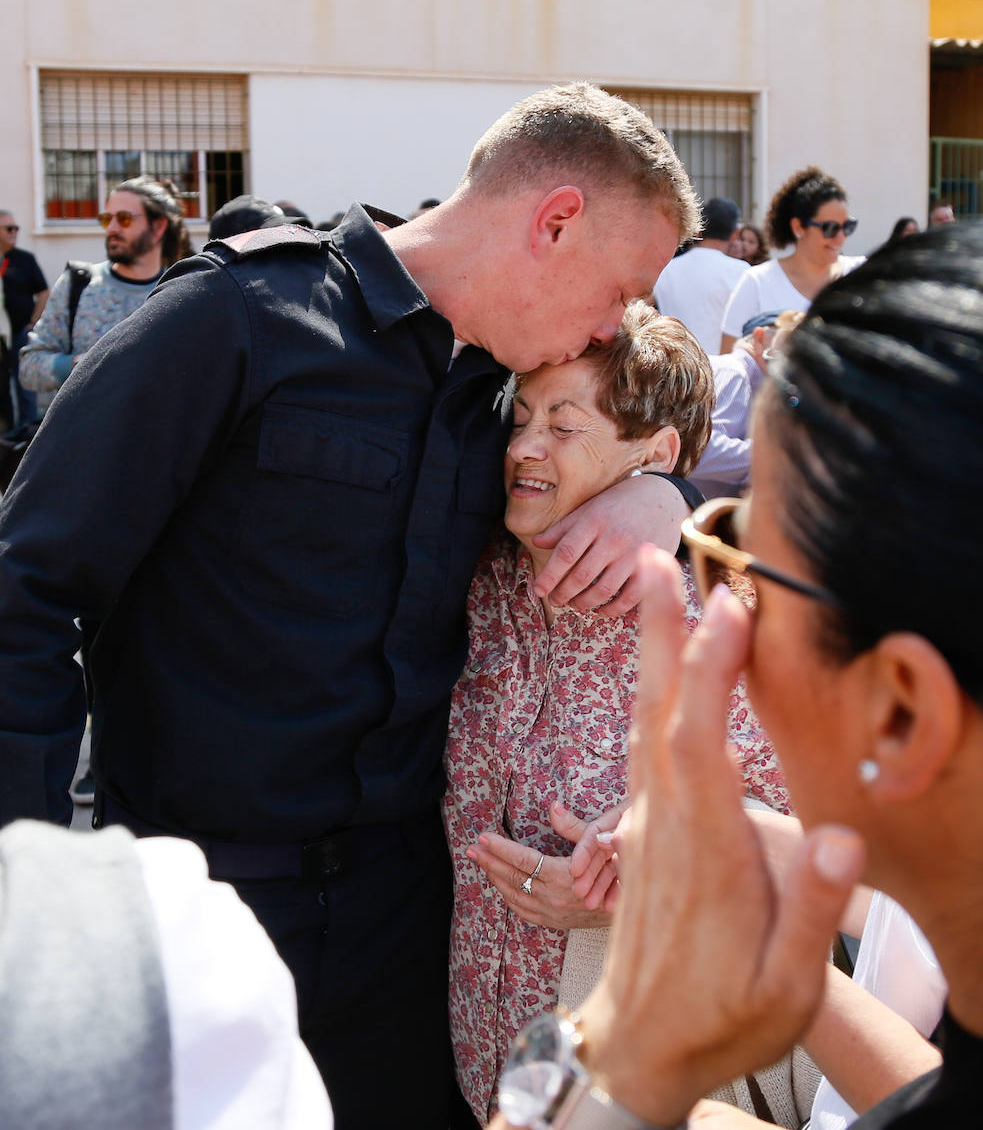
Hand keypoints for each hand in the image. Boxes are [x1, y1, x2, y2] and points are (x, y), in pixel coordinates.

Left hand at [465, 804, 617, 929]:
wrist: (627, 909)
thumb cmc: (614, 870)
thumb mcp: (596, 843)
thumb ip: (572, 826)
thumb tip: (553, 805)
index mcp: (561, 876)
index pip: (522, 859)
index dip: (500, 848)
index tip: (482, 837)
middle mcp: (552, 897)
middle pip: (512, 876)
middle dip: (489, 861)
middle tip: (471, 848)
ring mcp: (551, 912)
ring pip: (513, 894)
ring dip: (495, 878)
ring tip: (481, 862)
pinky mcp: (553, 922)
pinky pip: (522, 910)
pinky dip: (508, 896)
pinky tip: (500, 884)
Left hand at [531, 473, 687, 615]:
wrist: (663, 498)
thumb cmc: (619, 504)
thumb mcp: (589, 508)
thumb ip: (563, 528)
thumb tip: (537, 542)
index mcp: (594, 521)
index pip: (566, 553)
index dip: (549, 575)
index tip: (538, 589)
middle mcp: (614, 538)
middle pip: (582, 576)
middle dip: (563, 593)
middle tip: (554, 600)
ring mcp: (634, 554)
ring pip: (603, 590)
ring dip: (584, 603)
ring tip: (574, 604)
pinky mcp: (652, 568)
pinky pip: (630, 597)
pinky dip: (613, 609)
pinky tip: (601, 609)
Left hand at [574, 547, 865, 1126]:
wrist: (642, 1045)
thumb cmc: (725, 1016)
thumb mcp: (786, 989)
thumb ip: (811, 913)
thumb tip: (842, 837)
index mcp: (707, 854)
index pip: (702, 745)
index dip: (712, 674)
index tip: (727, 609)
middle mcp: (664, 823)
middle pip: (659, 712)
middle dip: (660, 633)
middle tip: (652, 561)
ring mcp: (644, 822)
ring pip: (643, 719)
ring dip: (649, 650)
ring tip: (649, 585)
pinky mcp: (637, 827)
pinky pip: (641, 742)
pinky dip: (650, 691)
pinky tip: (658, 666)